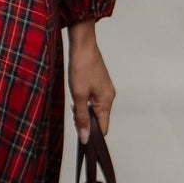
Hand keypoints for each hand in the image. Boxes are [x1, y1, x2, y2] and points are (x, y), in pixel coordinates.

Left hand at [67, 21, 114, 143]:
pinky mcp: (101, 84)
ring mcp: (106, 90)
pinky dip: (86, 103)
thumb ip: (81, 118)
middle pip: (100, 120)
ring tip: (74, 104)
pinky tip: (77, 97)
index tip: (80, 138)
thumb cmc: (81, 67)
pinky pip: (95, 101)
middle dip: (87, 122)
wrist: (83, 44)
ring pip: (97, 110)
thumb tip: (85, 137)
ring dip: (85, 112)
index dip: (92, 135)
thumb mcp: (78, 95)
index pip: (103, 129)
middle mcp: (109, 97)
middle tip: (73, 117)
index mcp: (106, 101)